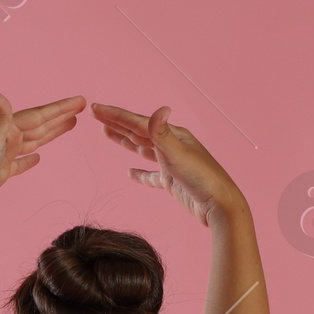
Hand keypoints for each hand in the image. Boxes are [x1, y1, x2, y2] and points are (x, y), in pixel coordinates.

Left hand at [0, 90, 84, 218]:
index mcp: (7, 128)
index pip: (39, 115)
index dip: (60, 108)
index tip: (80, 101)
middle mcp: (5, 138)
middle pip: (39, 124)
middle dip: (60, 116)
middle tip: (80, 108)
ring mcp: (3, 155)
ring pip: (33, 140)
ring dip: (51, 133)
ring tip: (69, 126)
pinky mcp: (0, 172)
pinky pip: (20, 162)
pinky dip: (30, 159)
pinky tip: (37, 158)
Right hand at [90, 103, 242, 223]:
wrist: (219, 205)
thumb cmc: (202, 178)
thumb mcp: (179, 154)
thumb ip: (163, 134)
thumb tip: (159, 110)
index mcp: (171, 135)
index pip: (137, 122)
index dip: (115, 115)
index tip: (95, 108)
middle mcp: (171, 145)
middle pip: (137, 132)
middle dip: (116, 123)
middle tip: (96, 115)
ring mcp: (171, 164)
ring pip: (142, 149)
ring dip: (124, 141)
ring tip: (107, 134)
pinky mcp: (172, 182)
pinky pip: (151, 176)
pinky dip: (140, 174)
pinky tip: (130, 173)